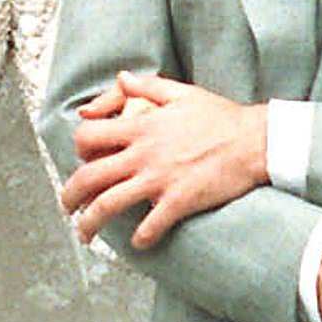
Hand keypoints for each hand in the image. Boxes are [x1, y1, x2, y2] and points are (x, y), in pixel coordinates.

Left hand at [62, 71, 268, 247]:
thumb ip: (143, 86)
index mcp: (141, 127)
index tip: (81, 160)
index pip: (88, 136)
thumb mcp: (179, 91)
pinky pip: (149, 226)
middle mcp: (143, 154)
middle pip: (88, 177)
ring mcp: (159, 180)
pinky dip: (138, 239)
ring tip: (84, 234)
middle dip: (69, 196)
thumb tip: (119, 78)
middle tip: (67, 207)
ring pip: (107, 206)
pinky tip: (137, 243)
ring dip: (89, 224)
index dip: (78, 149)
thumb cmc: (220, 116)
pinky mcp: (179, 201)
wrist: (255, 141)